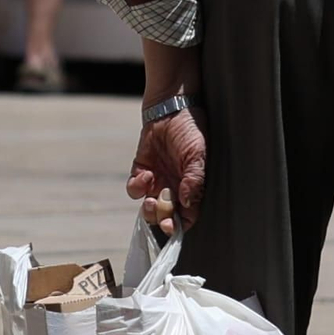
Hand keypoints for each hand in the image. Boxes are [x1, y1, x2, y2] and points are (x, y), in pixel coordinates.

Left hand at [126, 106, 206, 233]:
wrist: (170, 108)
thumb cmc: (190, 130)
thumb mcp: (198, 154)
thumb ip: (195, 180)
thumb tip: (187, 204)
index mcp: (191, 188)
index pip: (186, 217)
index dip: (179, 225)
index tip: (173, 226)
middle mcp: (174, 188)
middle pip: (166, 216)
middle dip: (162, 219)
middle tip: (161, 208)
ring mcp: (157, 181)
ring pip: (149, 207)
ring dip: (149, 209)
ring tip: (151, 199)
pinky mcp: (141, 171)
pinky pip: (135, 189)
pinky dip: (137, 187)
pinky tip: (146, 175)